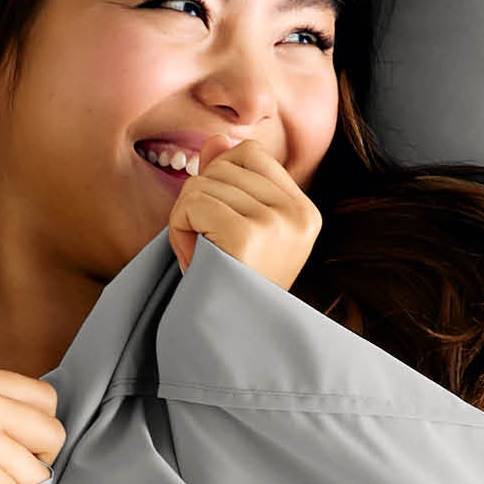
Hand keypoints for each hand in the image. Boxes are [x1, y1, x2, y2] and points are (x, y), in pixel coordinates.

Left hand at [168, 138, 321, 288]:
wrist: (233, 344)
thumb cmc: (230, 288)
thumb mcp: (236, 232)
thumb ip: (229, 184)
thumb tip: (216, 140)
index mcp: (304, 211)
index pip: (250, 154)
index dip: (218, 177)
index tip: (217, 221)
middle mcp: (298, 214)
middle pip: (223, 165)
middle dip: (198, 200)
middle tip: (203, 245)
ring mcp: (277, 224)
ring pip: (203, 184)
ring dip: (186, 218)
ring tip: (201, 256)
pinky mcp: (249, 237)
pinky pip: (194, 204)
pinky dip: (180, 229)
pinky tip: (193, 258)